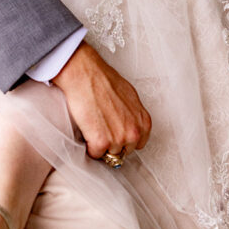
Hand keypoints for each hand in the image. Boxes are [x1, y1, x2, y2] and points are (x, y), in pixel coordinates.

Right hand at [52, 42, 150, 159]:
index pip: (138, 144)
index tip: (116, 134)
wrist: (85, 74)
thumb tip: (127, 122)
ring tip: (93, 126)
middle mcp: (134, 132)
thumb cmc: (103, 79)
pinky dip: (88, 145)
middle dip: (113, 143)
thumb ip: (132, 114)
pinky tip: (86, 130)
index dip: (124, 139)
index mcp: (143, 121)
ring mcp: (118, 139)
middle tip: (102, 128)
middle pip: (123, 151)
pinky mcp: (101, 142)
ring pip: (109, 154)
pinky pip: (95, 154)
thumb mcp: (129, 96)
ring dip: (100, 145)